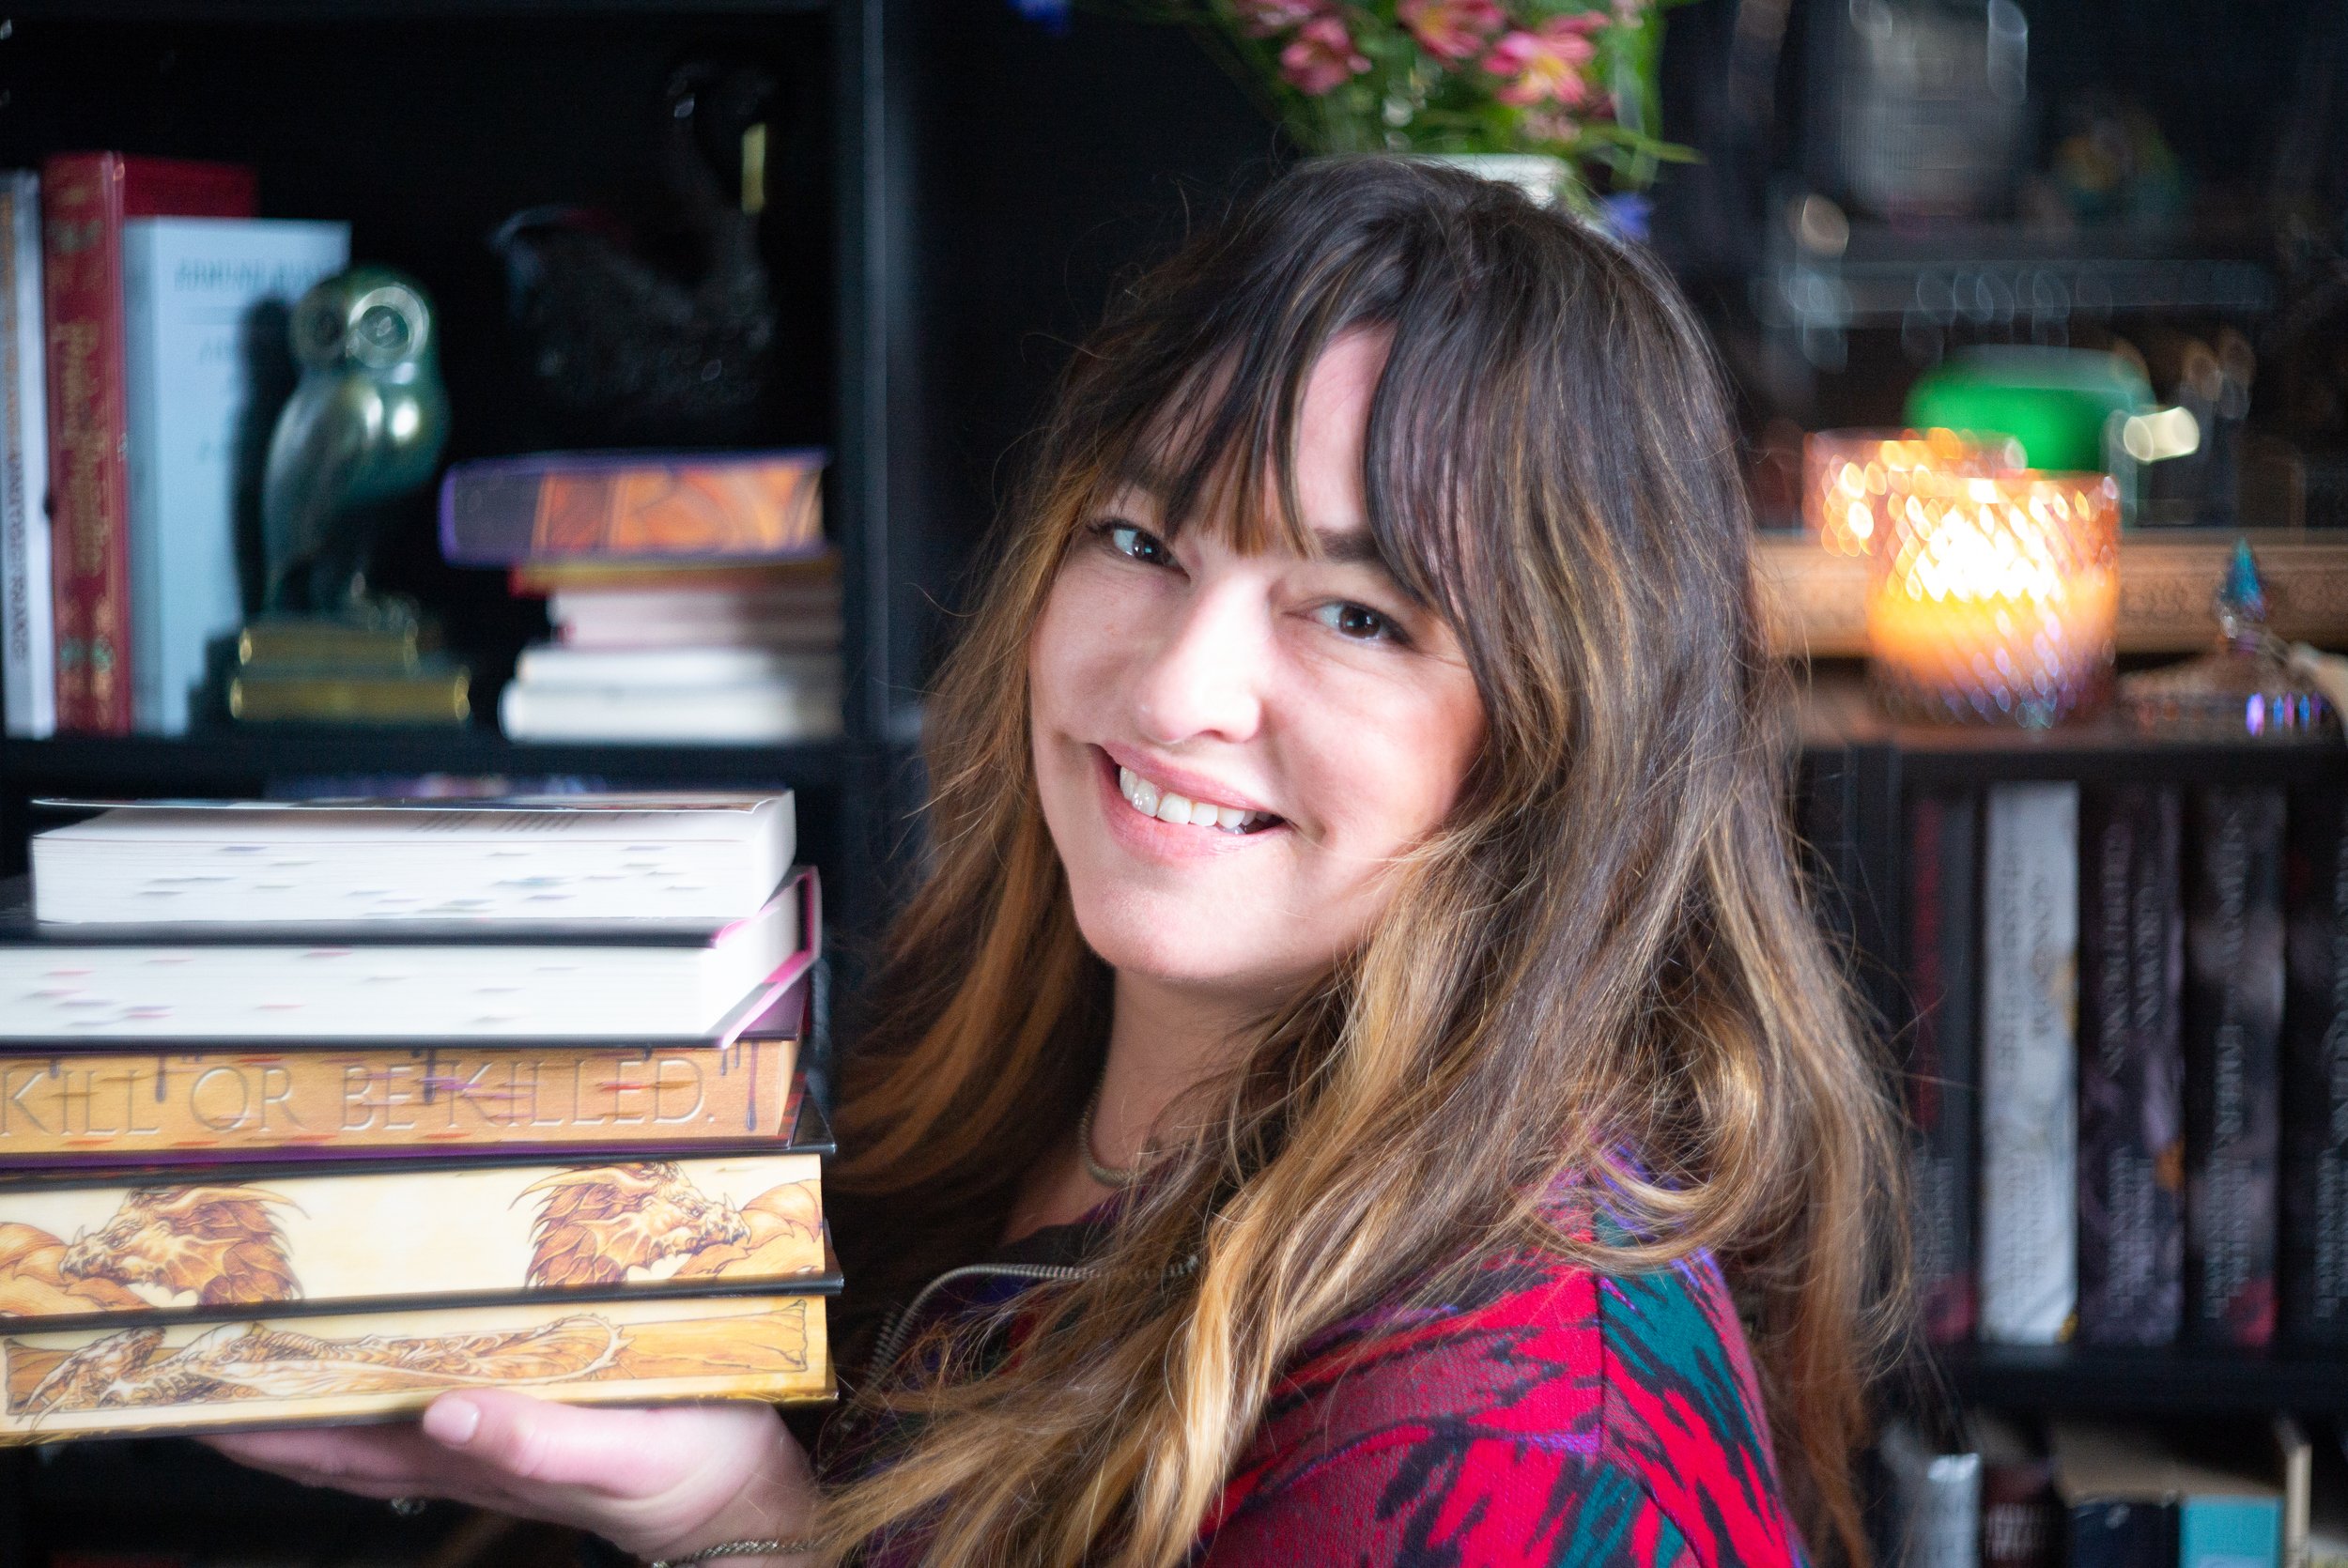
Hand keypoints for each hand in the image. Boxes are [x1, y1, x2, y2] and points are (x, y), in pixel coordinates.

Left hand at [206, 1389, 814, 1562]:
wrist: (747, 1506)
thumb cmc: (694, 1471)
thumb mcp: (622, 1451)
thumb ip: (535, 1441)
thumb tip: (445, 1414)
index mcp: (476, 1458)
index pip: (342, 1448)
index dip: (269, 1428)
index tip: (200, 1397)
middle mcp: (470, 1458)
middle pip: (338, 1448)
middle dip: (265, 1421)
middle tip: (198, 1378)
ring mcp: (495, 1453)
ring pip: (373, 1441)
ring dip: (310, 1416)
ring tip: (258, 1379)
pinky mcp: (531, 1433)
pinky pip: (426, 1422)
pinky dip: (381, 1404)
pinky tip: (384, 1376)